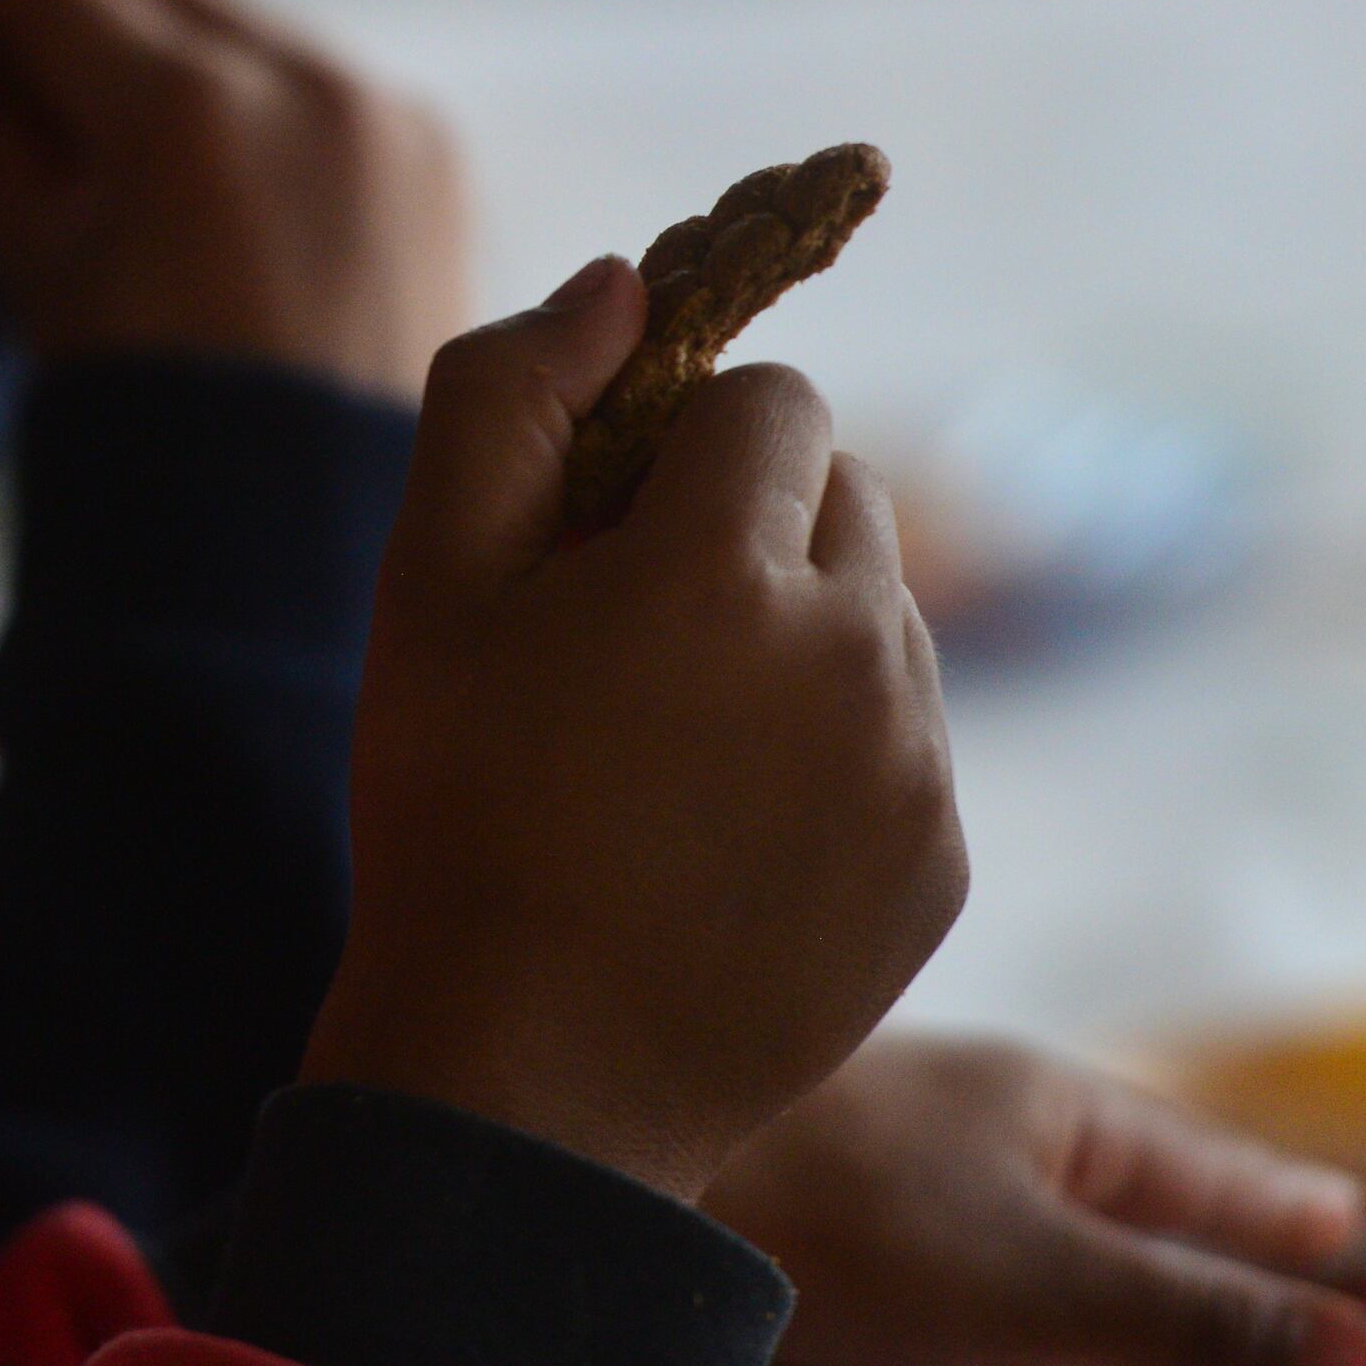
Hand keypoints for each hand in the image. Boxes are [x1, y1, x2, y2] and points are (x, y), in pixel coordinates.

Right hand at [0, 0, 468, 399]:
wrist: (294, 543)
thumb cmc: (143, 418)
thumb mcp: (36, 265)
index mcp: (189, 112)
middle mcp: (304, 84)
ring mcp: (382, 113)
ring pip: (235, 23)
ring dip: (156, 38)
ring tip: (87, 93)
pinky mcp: (429, 151)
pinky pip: (311, 80)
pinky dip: (243, 90)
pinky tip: (190, 139)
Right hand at [299, 264, 965, 1201]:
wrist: (527, 1081)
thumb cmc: (455, 811)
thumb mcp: (427, 581)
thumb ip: (510, 392)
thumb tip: (623, 284)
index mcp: (729, 563)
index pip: (771, 397)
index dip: (677, 451)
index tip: (602, 541)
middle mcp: (856, 650)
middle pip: (847, 493)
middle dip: (755, 529)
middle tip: (634, 643)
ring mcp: (914, 766)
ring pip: (883, 619)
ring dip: (798, 640)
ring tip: (672, 753)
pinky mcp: (938, 865)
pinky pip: (905, 744)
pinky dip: (832, 760)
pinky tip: (721, 838)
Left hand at [702, 1035, 1365, 1365]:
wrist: (591, 1184)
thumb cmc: (840, 1205)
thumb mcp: (1044, 1283)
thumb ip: (1199, 1328)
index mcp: (1047, 1122)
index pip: (1198, 1172)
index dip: (1268, 1206)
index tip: (1336, 1215)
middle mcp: (959, 1163)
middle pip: (1056, 1335)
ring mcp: (858, 1222)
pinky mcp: (764, 1276)